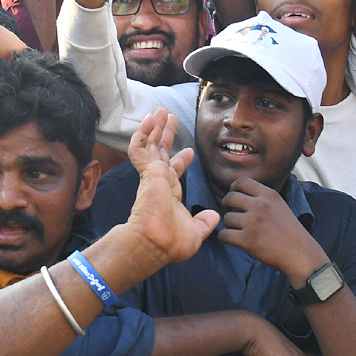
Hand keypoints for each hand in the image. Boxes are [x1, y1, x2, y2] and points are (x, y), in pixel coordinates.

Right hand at [124, 109, 218, 266]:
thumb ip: (205, 222)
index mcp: (169, 195)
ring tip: (160, 112)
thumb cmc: (173, 243)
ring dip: (155, 128)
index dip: (181, 160)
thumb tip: (214, 217)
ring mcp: (151, 176)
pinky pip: (140, 148)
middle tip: (170, 119)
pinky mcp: (146, 171)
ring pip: (151, 146)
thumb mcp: (196, 232)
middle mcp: (159, 183)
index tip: (189, 151)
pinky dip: (143, 133)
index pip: (174, 172)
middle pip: (162, 153)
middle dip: (166, 136)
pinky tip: (149, 119)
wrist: (157, 243)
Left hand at [217, 177, 325, 281]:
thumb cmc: (289, 232)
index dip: (233, 189)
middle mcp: (260, 206)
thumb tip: (237, 192)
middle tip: (232, 214)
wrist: (300, 255)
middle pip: (230, 197)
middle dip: (227, 206)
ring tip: (238, 230)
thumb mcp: (279, 205)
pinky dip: (225, 238)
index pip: (241, 181)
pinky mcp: (248, 239)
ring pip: (226, 218)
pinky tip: (233, 240)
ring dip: (229, 225)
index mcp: (269, 195)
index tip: (234, 198)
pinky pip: (224, 234)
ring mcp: (253, 222)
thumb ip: (261, 198)